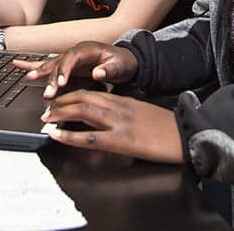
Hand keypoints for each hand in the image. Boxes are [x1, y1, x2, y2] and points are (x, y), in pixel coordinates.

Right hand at [13, 41, 137, 98]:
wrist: (125, 60)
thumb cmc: (123, 62)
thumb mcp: (121, 66)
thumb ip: (110, 70)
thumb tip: (98, 72)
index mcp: (88, 49)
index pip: (72, 57)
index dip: (64, 69)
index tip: (61, 83)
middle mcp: (76, 51)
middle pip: (59, 62)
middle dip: (51, 76)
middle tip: (48, 93)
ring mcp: (70, 57)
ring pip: (52, 64)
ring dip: (40, 71)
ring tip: (29, 77)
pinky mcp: (67, 65)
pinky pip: (49, 64)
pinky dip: (34, 65)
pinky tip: (19, 65)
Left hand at [41, 90, 183, 163]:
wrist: (187, 135)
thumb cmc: (165, 128)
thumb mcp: (141, 113)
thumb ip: (122, 111)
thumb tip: (104, 116)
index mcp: (123, 100)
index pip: (90, 92)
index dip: (70, 96)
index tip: (58, 102)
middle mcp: (118, 107)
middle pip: (82, 98)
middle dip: (60, 103)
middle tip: (46, 110)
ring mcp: (119, 122)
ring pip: (83, 111)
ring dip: (60, 113)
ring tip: (46, 118)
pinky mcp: (122, 140)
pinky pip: (90, 136)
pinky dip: (70, 135)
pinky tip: (57, 135)